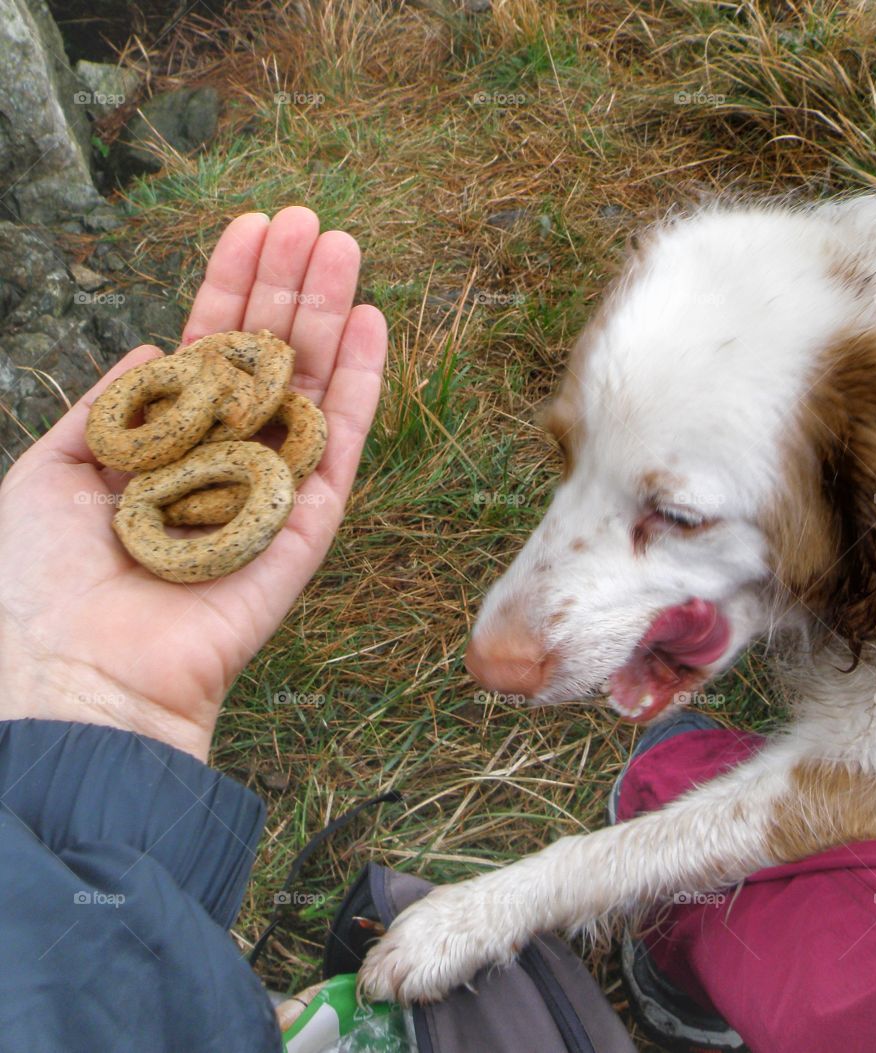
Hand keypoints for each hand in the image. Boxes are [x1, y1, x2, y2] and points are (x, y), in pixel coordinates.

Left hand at [0, 207, 386, 759]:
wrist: (74, 678)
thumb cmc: (38, 585)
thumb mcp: (50, 471)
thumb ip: (110, 406)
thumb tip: (154, 345)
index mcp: (163, 446)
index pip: (206, 351)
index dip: (228, 287)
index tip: (251, 226)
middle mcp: (222, 460)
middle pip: (266, 360)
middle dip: (286, 287)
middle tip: (312, 219)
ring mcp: (270, 491)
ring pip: (311, 390)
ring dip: (328, 316)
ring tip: (344, 245)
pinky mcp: (306, 528)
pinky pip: (341, 448)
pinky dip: (360, 387)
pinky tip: (368, 324)